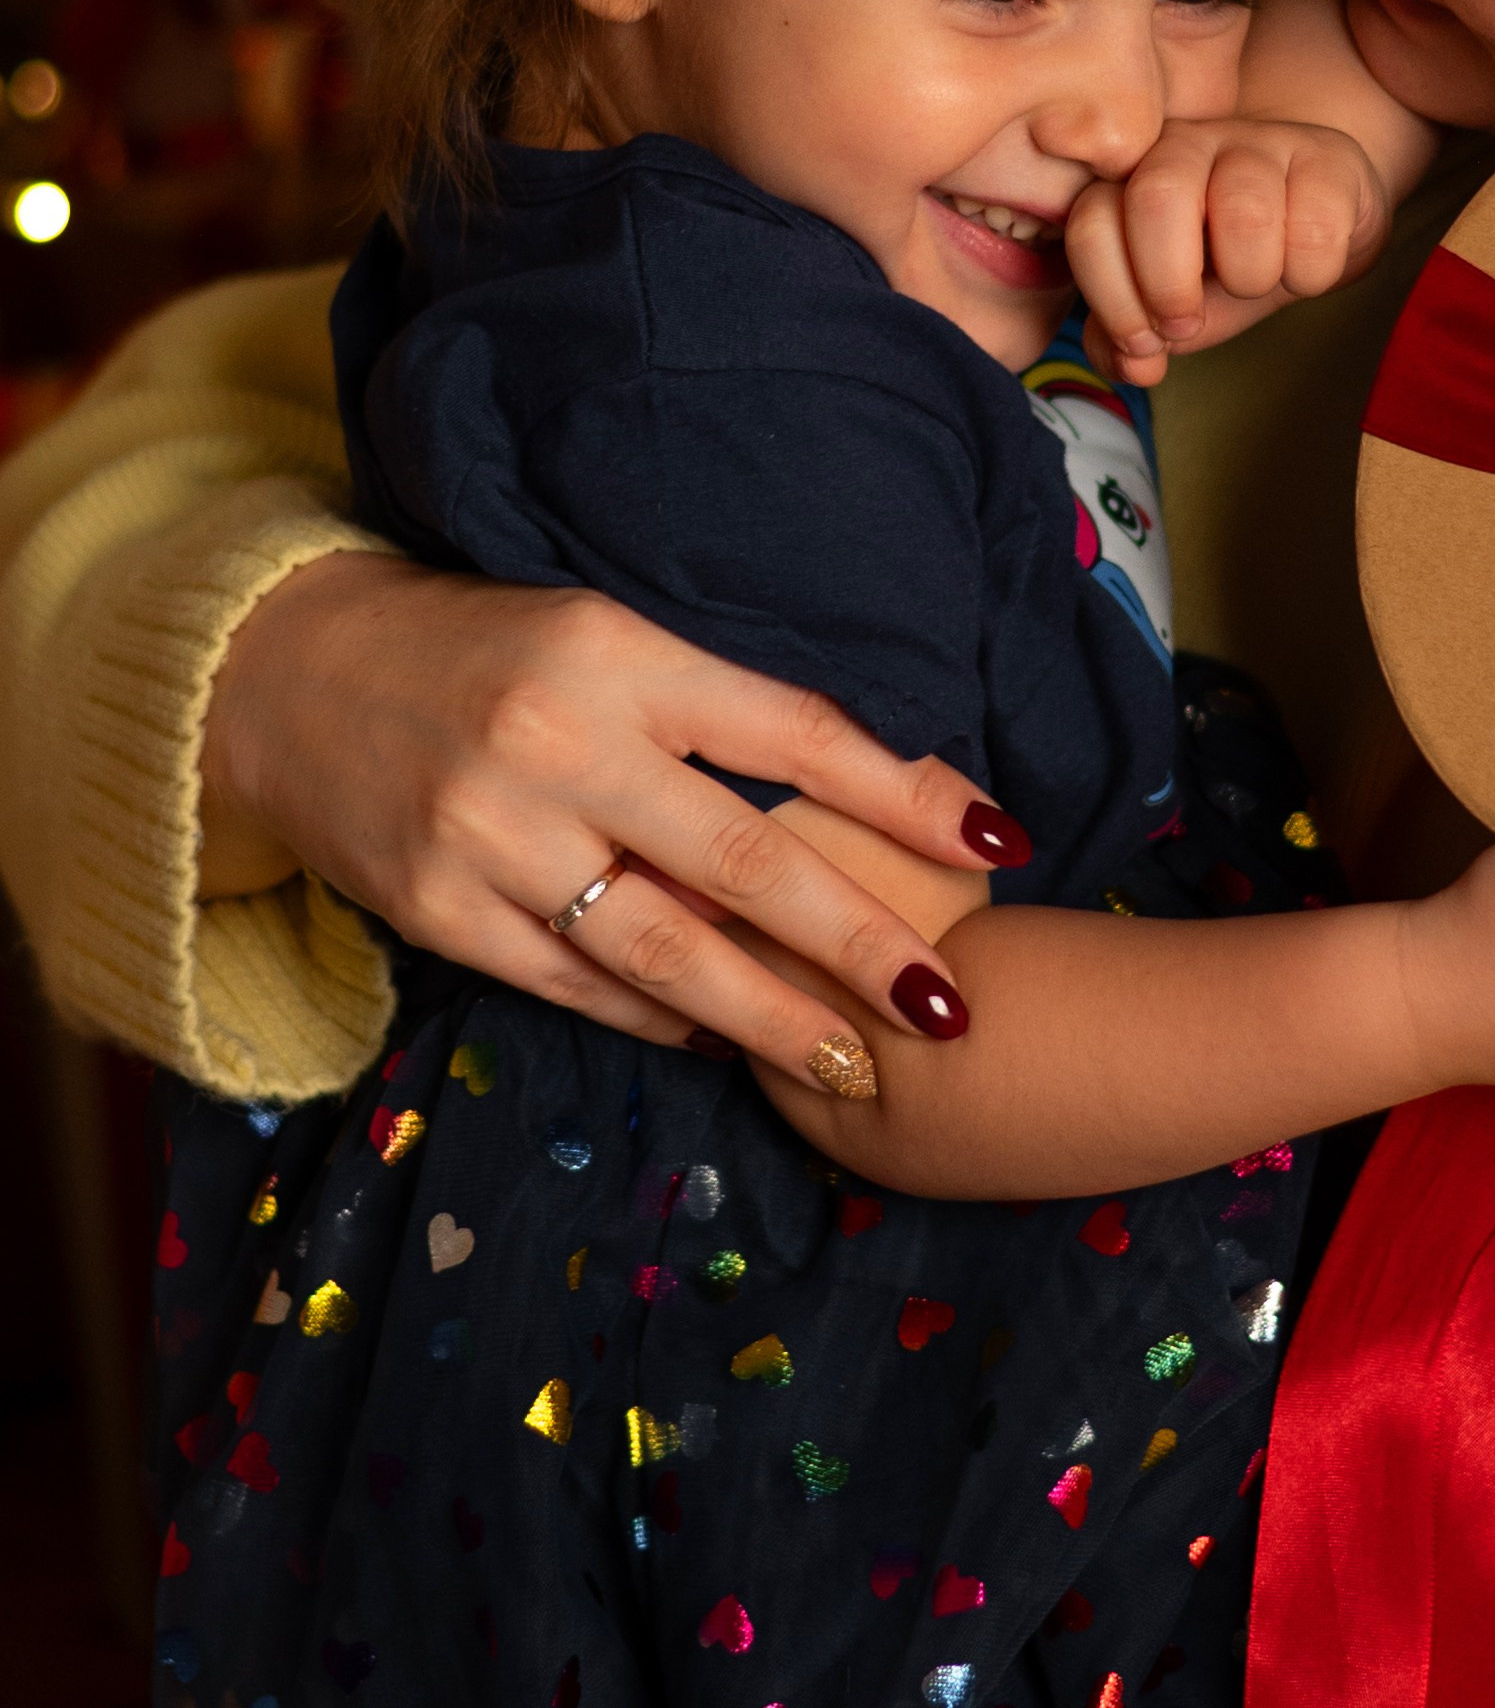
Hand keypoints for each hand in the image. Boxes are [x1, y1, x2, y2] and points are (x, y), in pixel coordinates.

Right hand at [199, 553, 1026, 1094]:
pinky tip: (721, 1037)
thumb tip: (883, 795)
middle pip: (746, 861)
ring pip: (666, 948)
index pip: (794, 731)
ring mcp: (493, 835)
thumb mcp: (605, 642)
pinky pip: (576, 983)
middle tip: (946, 1006)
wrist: (285, 675)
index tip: (998, 845)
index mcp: (620, 654)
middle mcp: (561, 743)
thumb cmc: (484, 654)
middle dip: (861, 944)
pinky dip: (659, 1014)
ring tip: (856, 1065)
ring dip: (774, 1017)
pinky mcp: (439, 910)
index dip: (904, 792)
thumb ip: (722, 714)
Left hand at [1066, 115, 1394, 388]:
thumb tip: (1134, 366)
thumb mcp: (1171, 304)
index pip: (1092, 224)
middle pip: (1157, 197)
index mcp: (1130, 179)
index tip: (1145, 341)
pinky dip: (1310, 273)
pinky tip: (1304, 270)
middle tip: (1188, 322)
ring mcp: (1258, 143)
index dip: (1114, 299)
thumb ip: (1131, 339)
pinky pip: (1316, 226)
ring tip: (1255, 284)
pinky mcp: (1327, 156)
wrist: (1313, 218)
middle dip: (1169, 286)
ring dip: (1249, 278)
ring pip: (1245, 213)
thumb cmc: (1229, 258)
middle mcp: (1186, 146)